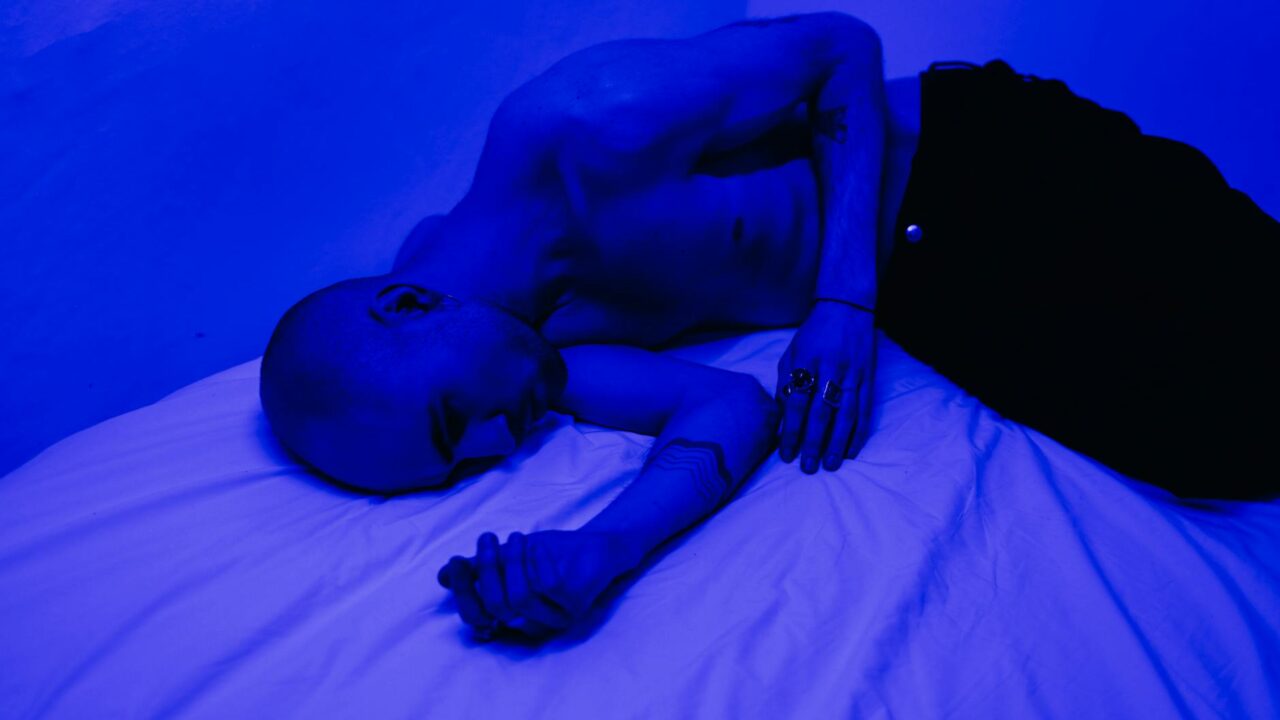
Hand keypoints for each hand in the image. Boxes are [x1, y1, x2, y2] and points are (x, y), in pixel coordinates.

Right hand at [437, 529, 632, 639]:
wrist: (598, 545)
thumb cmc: (553, 554)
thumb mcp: (510, 558)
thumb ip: (480, 568)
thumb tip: (441, 575)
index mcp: (515, 619)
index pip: (477, 618)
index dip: (463, 592)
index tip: (458, 561)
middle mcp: (534, 626)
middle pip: (497, 607)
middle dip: (488, 569)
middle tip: (486, 539)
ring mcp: (556, 620)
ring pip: (520, 598)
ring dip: (514, 562)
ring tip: (516, 537)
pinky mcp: (576, 607)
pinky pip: (546, 586)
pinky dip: (537, 562)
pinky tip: (538, 546)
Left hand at [775, 300, 877, 472]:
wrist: (847, 307)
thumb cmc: (813, 334)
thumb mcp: (792, 352)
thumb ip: (786, 383)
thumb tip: (781, 419)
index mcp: (807, 361)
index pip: (797, 403)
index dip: (791, 430)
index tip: (786, 454)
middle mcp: (831, 368)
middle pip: (821, 412)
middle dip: (813, 442)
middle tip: (808, 468)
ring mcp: (852, 373)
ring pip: (845, 414)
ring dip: (838, 442)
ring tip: (831, 464)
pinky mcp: (868, 376)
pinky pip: (865, 409)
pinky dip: (859, 431)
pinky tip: (852, 450)